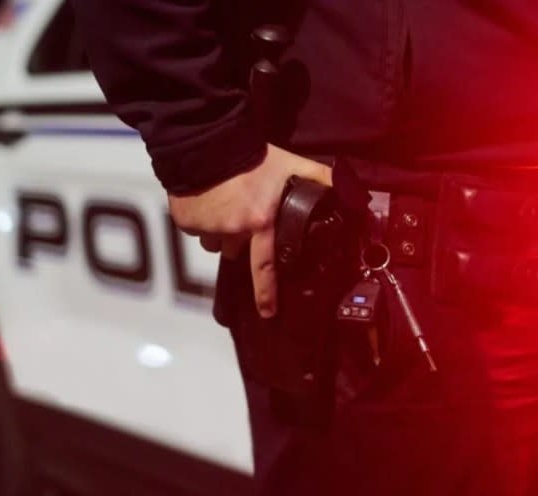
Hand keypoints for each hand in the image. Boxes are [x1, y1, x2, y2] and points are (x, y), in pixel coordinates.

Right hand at [168, 145, 332, 317]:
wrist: (208, 140)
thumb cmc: (252, 155)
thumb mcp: (291, 164)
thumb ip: (320, 178)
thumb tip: (350, 191)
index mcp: (259, 222)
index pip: (264, 266)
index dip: (266, 293)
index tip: (268, 313)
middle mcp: (232, 229)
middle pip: (235, 251)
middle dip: (239, 242)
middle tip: (243, 217)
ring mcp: (207, 227)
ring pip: (215, 241)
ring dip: (220, 230)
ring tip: (225, 205)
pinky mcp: (186, 220)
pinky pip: (197, 229)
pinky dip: (202, 219)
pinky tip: (208, 199)